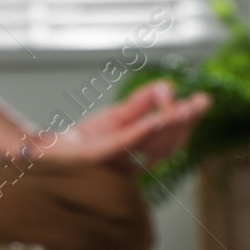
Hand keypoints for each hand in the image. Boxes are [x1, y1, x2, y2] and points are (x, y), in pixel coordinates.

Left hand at [33, 80, 209, 172]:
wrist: (48, 152)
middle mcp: (134, 163)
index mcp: (141, 156)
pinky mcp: (96, 158)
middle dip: (186, 121)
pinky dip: (141, 133)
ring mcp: (116, 163)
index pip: (174, 139)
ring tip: (184, 108)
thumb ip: (141, 103)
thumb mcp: (117, 117)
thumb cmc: (84, 140)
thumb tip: (167, 86)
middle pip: (168, 143)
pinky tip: (155, 121)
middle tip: (200, 102)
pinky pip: (123, 146)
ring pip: (151, 145)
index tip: (202, 101)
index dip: (189, 120)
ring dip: (170, 125)